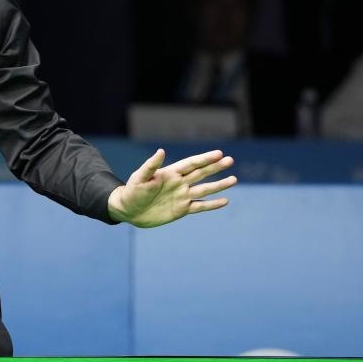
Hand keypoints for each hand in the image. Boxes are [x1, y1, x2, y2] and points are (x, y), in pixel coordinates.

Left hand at [107, 149, 235, 227]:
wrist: (128, 210)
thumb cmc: (132, 191)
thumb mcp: (140, 177)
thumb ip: (151, 165)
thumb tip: (161, 151)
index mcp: (171, 173)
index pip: (191, 164)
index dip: (205, 158)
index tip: (219, 153)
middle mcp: (179, 183)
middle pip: (202, 173)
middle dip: (216, 167)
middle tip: (231, 160)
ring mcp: (182, 196)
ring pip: (205, 189)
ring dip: (219, 185)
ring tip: (234, 179)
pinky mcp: (182, 210)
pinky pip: (200, 206)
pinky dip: (212, 204)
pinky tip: (225, 201)